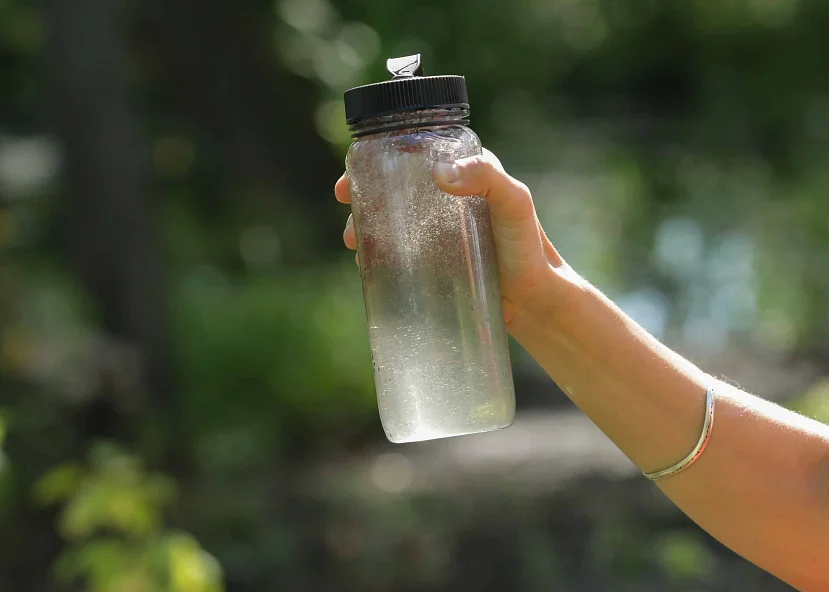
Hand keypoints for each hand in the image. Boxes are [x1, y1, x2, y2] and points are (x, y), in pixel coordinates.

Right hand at [334, 148, 585, 330]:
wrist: (536, 299)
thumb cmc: (528, 246)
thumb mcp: (514, 202)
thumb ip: (486, 178)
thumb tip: (439, 173)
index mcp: (466, 170)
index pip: (414, 153)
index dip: (378, 158)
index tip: (354, 175)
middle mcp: (449, 196)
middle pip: (394, 187)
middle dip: (363, 194)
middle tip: (347, 209)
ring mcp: (440, 229)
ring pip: (392, 219)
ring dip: (366, 226)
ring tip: (354, 244)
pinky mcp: (437, 258)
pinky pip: (400, 249)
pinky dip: (379, 252)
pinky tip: (368, 264)